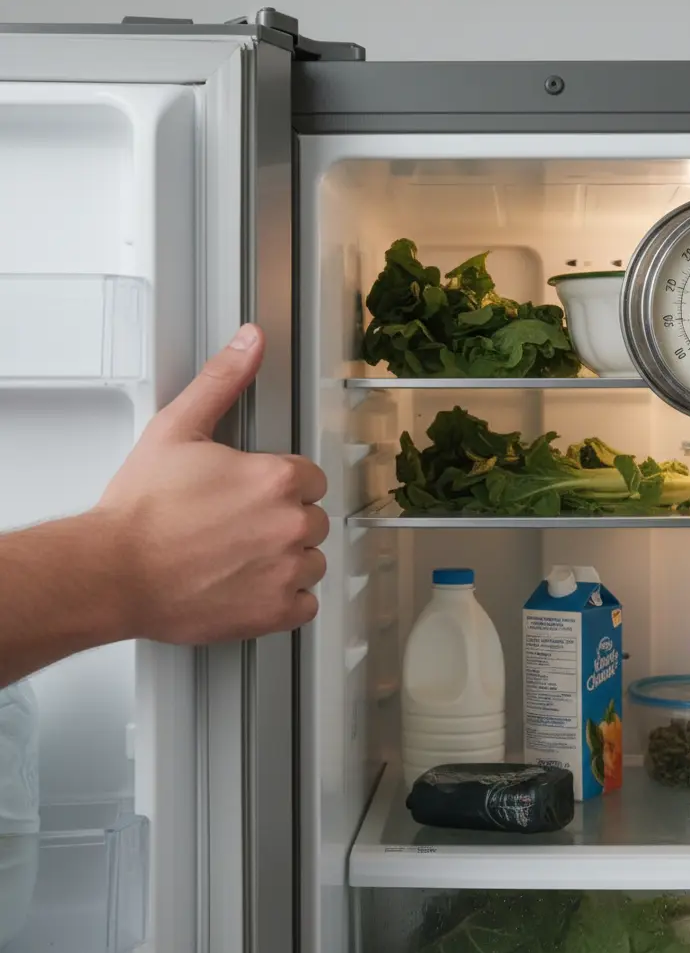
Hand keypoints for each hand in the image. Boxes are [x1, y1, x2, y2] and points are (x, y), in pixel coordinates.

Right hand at [94, 324, 328, 644]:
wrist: (115, 572)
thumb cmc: (142, 510)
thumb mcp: (178, 428)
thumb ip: (222, 380)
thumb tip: (250, 341)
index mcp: (277, 480)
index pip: (308, 479)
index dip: (278, 487)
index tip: (249, 496)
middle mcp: (291, 525)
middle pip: (312, 520)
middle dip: (281, 522)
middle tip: (236, 528)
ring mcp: (287, 570)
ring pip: (311, 561)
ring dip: (285, 560)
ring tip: (238, 558)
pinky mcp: (277, 611)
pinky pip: (306, 603)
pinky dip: (285, 600)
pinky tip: (250, 586)